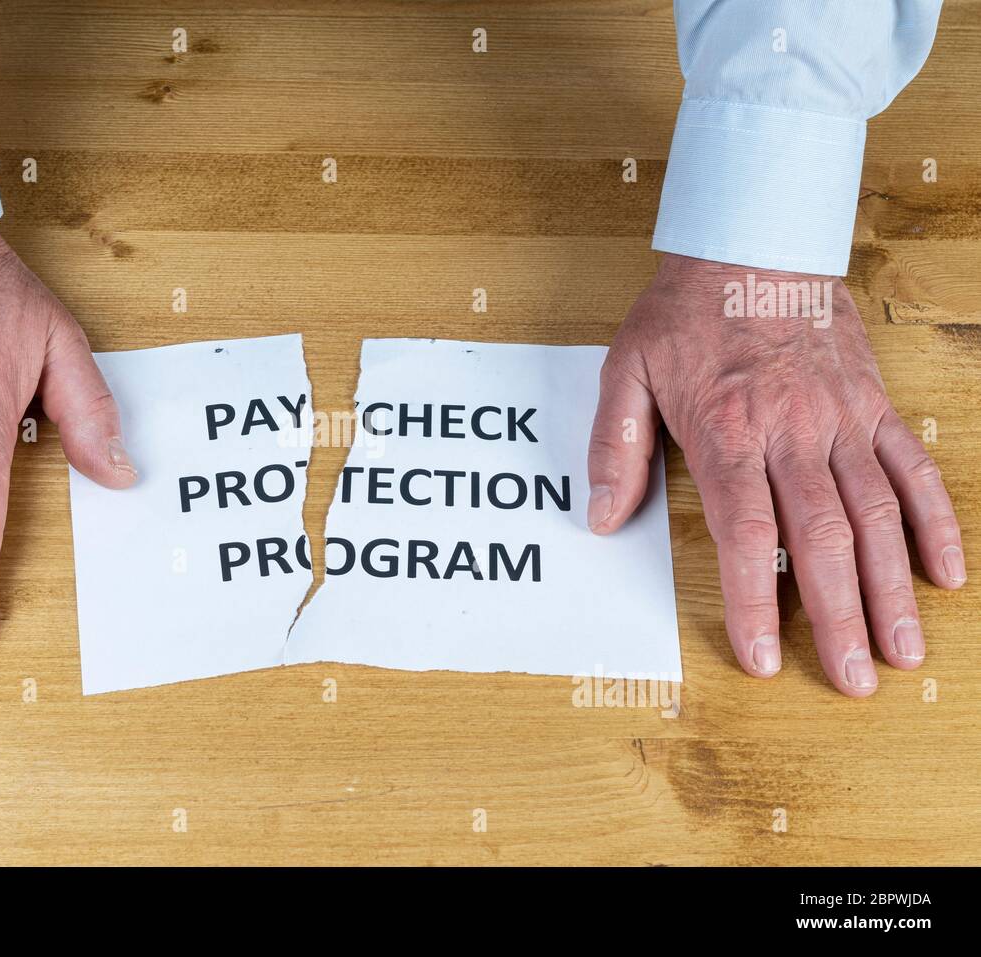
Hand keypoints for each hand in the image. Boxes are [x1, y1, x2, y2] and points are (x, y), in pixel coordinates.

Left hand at [588, 253, 964, 696]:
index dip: (758, 603)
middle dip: (840, 616)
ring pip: (877, 514)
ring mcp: (841, 418)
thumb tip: (602, 519)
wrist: (753, 239)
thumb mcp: (625, 371)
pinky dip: (934, 521)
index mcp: (728, 431)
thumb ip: (615, 449)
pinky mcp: (872, 403)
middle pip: (823, 538)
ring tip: (904, 650)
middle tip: (854, 681)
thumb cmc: (684, 312)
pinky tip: (948, 572)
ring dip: (894, 587)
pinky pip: (912, 467)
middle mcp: (792, 432)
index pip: (749, 535)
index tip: (764, 658)